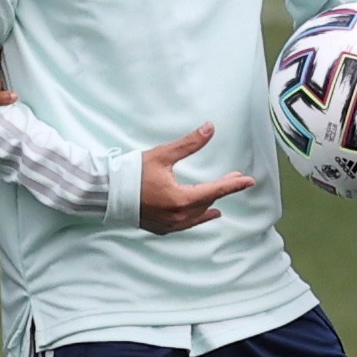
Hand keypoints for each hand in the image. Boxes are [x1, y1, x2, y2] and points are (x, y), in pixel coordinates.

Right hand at [139, 123, 256, 233]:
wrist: (106, 193)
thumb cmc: (132, 173)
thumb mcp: (162, 155)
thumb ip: (189, 144)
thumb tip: (210, 128)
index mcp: (181, 199)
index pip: (215, 190)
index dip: (233, 184)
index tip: (250, 181)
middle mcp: (178, 216)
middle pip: (207, 202)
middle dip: (221, 190)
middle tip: (234, 179)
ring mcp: (169, 225)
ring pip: (196, 217)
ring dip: (208, 207)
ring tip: (218, 206)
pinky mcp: (159, 228)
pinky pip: (183, 225)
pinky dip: (193, 219)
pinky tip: (196, 217)